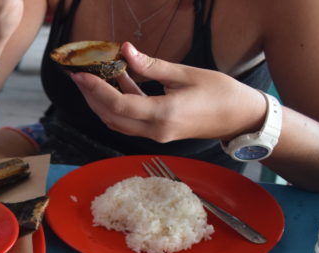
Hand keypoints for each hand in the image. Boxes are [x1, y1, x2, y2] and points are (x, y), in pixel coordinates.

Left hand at [68, 42, 266, 142]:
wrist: (240, 118)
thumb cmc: (220, 93)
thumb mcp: (186, 74)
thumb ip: (152, 66)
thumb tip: (126, 50)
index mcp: (164, 115)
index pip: (118, 104)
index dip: (96, 90)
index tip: (81, 74)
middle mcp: (156, 131)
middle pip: (111, 116)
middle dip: (91, 97)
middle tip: (78, 75)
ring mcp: (156, 135)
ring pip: (117, 122)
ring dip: (101, 103)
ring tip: (91, 79)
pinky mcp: (158, 133)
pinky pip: (130, 122)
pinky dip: (119, 105)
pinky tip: (117, 83)